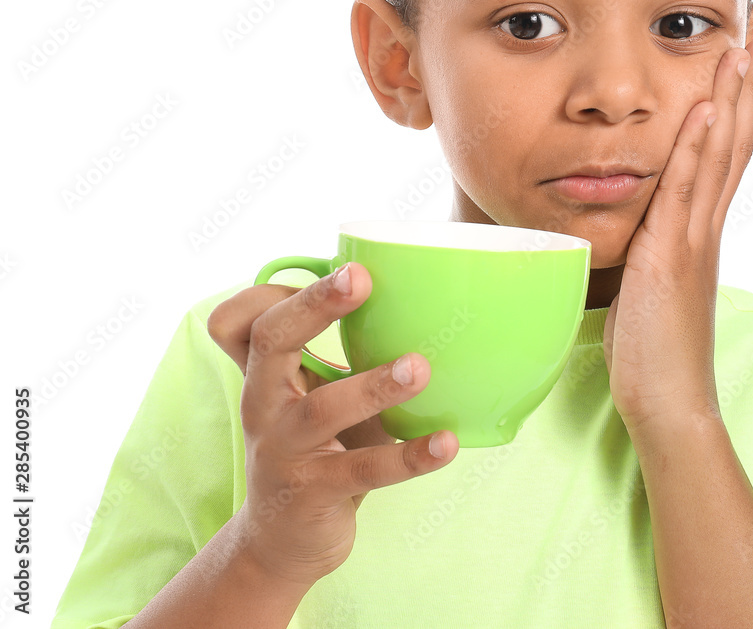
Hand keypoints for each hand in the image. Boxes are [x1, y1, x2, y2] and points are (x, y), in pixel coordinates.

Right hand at [207, 264, 458, 588]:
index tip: (348, 267)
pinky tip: (447, 443)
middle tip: (359, 279)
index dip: (286, 290)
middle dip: (314, 306)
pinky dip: (409, 457)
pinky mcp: (313, 493)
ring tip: (421, 368)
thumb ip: (335, 354)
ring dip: (373, 385)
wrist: (282, 542)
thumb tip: (409, 297)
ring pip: (324, 410)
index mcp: (266, 373)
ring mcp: (285, 450)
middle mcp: (265, 404)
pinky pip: (363, 471)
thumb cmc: (312, 448)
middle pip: (270, 342)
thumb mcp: (312, 395)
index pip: (248, 318)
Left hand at [604, 38, 752, 432]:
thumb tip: (649, 222)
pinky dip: (698, 147)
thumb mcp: (656, 281)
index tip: (751, 52)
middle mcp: (706, 223)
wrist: (668, 400)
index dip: (742, 99)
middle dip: (748, 79)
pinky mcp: (674, 255)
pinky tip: (707, 109)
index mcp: (701, 226)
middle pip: (736, 137)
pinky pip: (686, 191)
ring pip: (720, 154)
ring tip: (745, 45)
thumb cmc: (655, 346)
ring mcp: (695, 237)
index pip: (728, 149)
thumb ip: (658, 244)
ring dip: (732, 97)